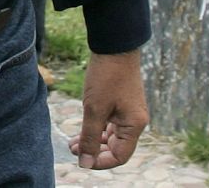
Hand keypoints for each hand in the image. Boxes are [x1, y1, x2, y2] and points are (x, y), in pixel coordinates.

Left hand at [71, 49, 147, 169]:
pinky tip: (82, 129)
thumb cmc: (106, 76)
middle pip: (116, 147)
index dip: (101, 162)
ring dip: (93, 140)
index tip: (82, 160)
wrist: (114, 45)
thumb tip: (85, 164)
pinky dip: (97, 128)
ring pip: (111, 136)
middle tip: (73, 149)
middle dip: (94, 151)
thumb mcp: (94, 109)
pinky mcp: (122, 103)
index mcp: (134, 125)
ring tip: (73, 142)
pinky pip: (110, 123)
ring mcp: (129, 111)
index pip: (120, 156)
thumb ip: (89, 138)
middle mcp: (135, 120)